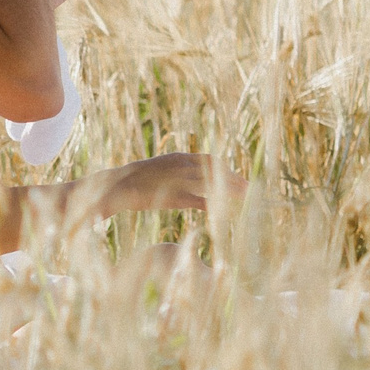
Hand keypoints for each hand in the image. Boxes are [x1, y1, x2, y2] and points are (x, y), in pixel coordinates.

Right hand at [107, 153, 245, 215]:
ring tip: (245, 197)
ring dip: (230, 189)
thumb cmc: (140, 182)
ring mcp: (179, 179)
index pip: (210, 161)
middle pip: (215, 170)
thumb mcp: (164, 172)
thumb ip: (181, 175)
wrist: (119, 185)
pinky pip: (200, 200)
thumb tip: (198, 184)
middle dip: (234, 179)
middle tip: (250, 188)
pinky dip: (214, 204)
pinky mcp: (175, 195)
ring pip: (212, 183)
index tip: (238, 179)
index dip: (226, 170)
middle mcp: (182, 165)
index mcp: (180, 157)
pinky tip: (223, 211)